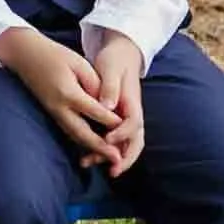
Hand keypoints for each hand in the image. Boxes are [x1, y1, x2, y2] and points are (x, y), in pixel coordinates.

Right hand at [0, 26, 121, 168]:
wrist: (23, 54)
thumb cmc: (53, 54)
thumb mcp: (79, 63)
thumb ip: (94, 84)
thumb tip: (107, 104)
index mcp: (68, 93)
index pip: (96, 112)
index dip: (113, 121)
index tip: (127, 128)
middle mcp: (59, 108)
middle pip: (82, 133)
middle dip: (101, 148)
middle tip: (117, 159)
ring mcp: (53, 112)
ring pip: (74, 135)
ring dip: (91, 148)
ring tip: (108, 158)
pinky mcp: (51, 112)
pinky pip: (68, 131)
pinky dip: (82, 141)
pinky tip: (91, 146)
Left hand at [92, 33, 146, 177]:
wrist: (122, 53)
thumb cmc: (115, 59)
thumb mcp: (111, 68)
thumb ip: (110, 87)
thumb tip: (108, 106)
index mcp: (132, 102)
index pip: (133, 123)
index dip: (121, 134)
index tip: (107, 140)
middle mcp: (132, 113)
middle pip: (135, 141)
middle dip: (125, 157)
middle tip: (111, 171)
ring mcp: (126, 117)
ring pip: (125, 143)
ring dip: (113, 157)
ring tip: (91, 164)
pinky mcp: (117, 119)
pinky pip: (116, 139)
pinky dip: (106, 149)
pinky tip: (89, 155)